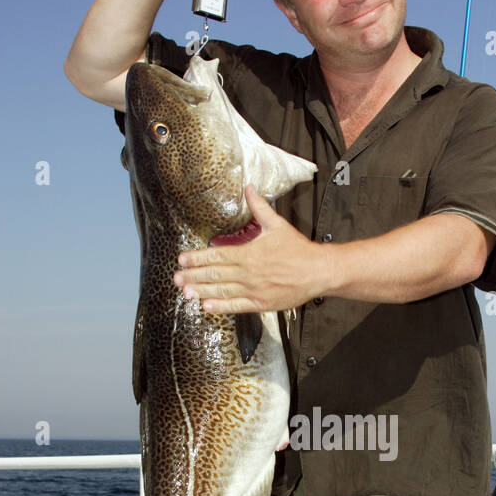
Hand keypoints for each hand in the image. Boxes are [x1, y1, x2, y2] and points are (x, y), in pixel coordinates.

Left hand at [174, 184, 331, 312]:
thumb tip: (248, 188)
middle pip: (215, 274)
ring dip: (201, 291)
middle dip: (193, 275)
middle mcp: (249, 273)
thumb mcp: (277, 225)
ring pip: (222, 291)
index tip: (182, 259)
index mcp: (250, 253)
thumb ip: (259, 207)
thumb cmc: (298, 249)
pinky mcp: (261, 303)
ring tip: (185, 292)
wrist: (318, 271)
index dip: (197, 257)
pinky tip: (206, 306)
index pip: (217, 255)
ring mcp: (254, 290)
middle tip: (176, 277)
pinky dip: (221, 307)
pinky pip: (237, 306)